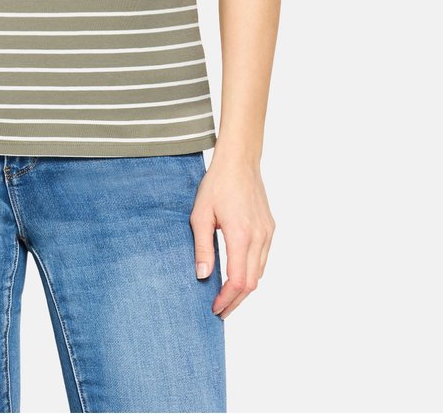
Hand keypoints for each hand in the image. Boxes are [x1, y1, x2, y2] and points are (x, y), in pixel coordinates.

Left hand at [189, 151, 275, 319]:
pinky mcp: (270, 228)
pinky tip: (238, 273)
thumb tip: (202, 276)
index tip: (215, 308)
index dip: (227, 299)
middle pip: (252, 283)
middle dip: (236, 300)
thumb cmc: (217, 184)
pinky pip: (263, 258)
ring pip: (260, 272)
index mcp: (241, 235)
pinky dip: (252, 271)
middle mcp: (259, 237)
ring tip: (227, 296)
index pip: (239, 281)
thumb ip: (202, 247)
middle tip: (220, 310)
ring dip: (245, 288)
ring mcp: (268, 233)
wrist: (239, 161)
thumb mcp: (200, 215)